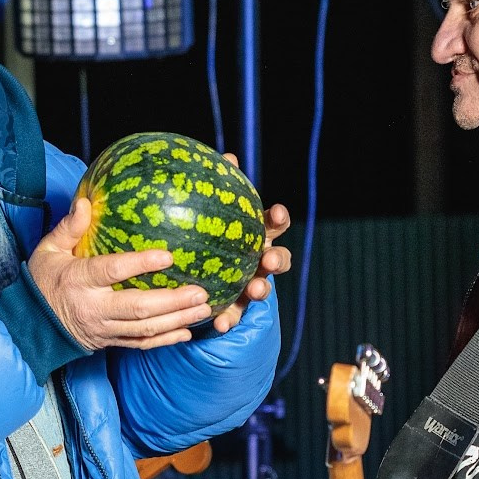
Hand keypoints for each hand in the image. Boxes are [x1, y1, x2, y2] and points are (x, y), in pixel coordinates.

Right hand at [28, 194, 212, 350]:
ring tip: (203, 309)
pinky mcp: (110, 342)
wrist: (31, 326)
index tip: (167, 256)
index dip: (140, 264)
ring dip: (176, 320)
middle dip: (172, 302)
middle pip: (138, 307)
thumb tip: (86, 202)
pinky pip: (141, 344)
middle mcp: (94, 307)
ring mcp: (104, 329)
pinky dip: (165, 340)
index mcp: (79, 280)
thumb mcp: (48, 250)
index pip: (112, 271)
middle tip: (200, 292)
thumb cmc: (44, 281)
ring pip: (144, 329)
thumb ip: (69, 228)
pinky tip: (187, 332)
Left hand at [206, 156, 292, 337]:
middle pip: (279, 258)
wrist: (199, 276)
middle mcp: (260, 259)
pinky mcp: (237, 307)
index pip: (275, 223)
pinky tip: (219, 323)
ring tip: (253, 292)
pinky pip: (236, 314)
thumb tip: (228, 155)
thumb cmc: (211, 236)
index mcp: (257, 235)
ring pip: (263, 288)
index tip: (277, 213)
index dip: (279, 218)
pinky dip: (231, 318)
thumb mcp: (213, 213)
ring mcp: (251, 284)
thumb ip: (221, 188)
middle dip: (277, 259)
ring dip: (261, 290)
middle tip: (267, 260)